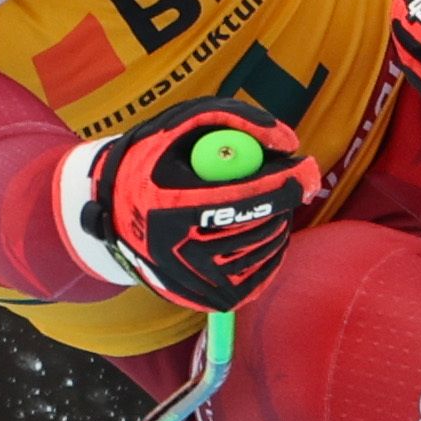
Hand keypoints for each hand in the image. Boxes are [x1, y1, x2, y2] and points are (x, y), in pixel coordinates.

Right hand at [72, 98, 320, 309]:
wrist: (113, 215)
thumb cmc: (151, 161)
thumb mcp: (180, 125)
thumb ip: (236, 119)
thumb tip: (289, 143)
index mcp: (169, 207)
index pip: (245, 199)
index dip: (285, 183)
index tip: (306, 168)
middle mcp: (181, 252)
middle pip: (262, 225)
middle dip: (281, 199)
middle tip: (279, 181)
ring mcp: (199, 282)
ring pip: (268, 248)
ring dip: (276, 220)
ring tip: (253, 204)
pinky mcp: (215, 300)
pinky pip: (265, 271)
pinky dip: (267, 247)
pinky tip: (246, 231)